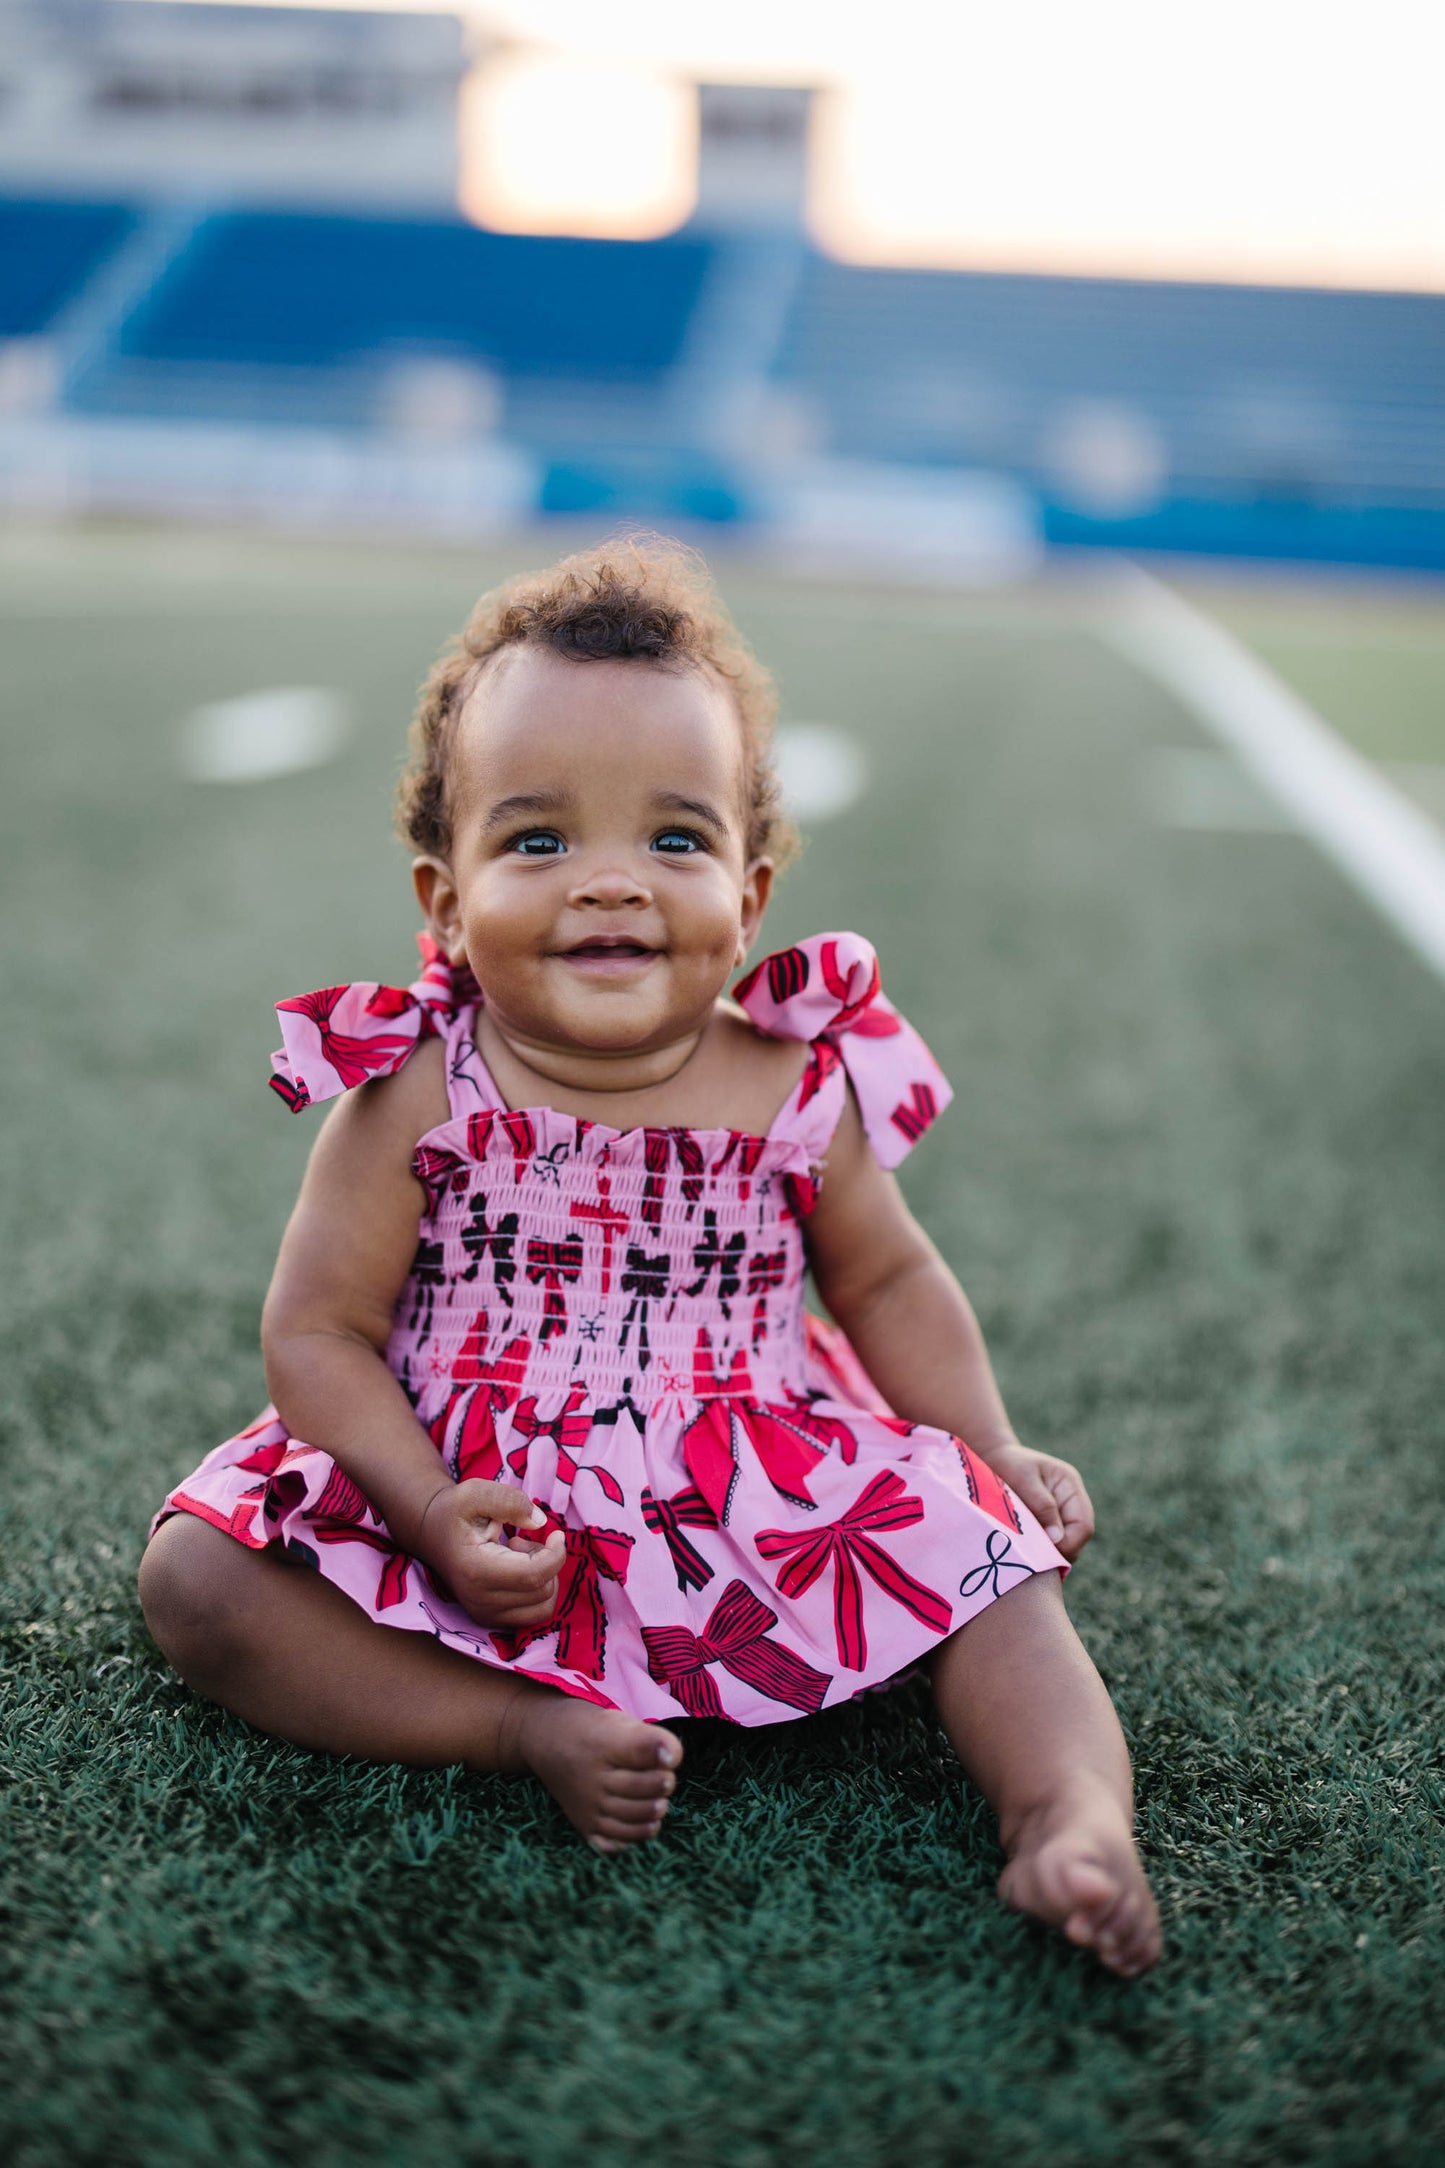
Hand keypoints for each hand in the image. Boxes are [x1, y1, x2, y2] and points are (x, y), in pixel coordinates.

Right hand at [417, 1479, 566, 1629]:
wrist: (430, 1534)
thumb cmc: (454, 1511)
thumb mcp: (475, 1492)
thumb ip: (510, 1501)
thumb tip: (540, 1522)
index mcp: (476, 1570)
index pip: (534, 1575)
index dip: (556, 1554)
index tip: (556, 1534)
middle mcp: (480, 1601)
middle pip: (542, 1590)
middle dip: (546, 1561)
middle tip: (522, 1541)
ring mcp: (484, 1615)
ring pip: (543, 1607)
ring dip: (544, 1578)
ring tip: (521, 1557)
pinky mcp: (490, 1620)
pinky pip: (534, 1616)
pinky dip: (538, 1593)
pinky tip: (520, 1572)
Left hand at [980, 1440, 1094, 1560]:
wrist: (992, 1458)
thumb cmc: (1007, 1464)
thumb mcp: (1023, 1479)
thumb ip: (1042, 1505)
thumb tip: (1057, 1538)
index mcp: (1070, 1485)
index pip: (1083, 1525)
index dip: (1069, 1544)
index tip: (1044, 1554)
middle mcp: (1072, 1500)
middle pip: (1079, 1537)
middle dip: (1061, 1551)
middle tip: (1035, 1561)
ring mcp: (1063, 1510)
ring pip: (1068, 1542)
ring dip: (1051, 1552)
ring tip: (1029, 1555)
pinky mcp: (1050, 1519)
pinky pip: (1054, 1541)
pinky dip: (1044, 1549)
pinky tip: (1028, 1551)